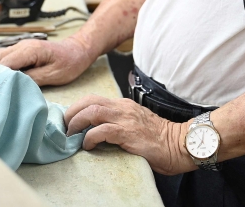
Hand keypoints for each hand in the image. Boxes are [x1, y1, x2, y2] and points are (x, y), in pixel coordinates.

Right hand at [0, 36, 92, 85]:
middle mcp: (21, 45)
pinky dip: (1, 68)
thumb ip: (32, 79)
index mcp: (30, 50)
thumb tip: (13, 85)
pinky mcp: (20, 51)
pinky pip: (4, 58)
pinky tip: (6, 81)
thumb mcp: (53, 75)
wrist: (77, 51)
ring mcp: (19, 47)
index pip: (4, 63)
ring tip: (0, 87)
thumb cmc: (69, 63)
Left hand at [64, 94, 193, 175]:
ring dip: (76, 122)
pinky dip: (90, 136)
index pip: (94, 99)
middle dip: (71, 113)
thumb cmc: (159, 139)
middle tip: (63, 127)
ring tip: (70, 135)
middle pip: (89, 102)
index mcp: (124, 105)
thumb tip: (97, 132)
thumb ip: (119, 123)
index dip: (77, 107)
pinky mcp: (128, 133)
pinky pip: (102, 130)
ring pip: (92, 112)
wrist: (181, 144)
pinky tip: (87, 145)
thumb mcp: (136, 125)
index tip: (67, 119)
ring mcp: (126, 119)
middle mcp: (123, 108)